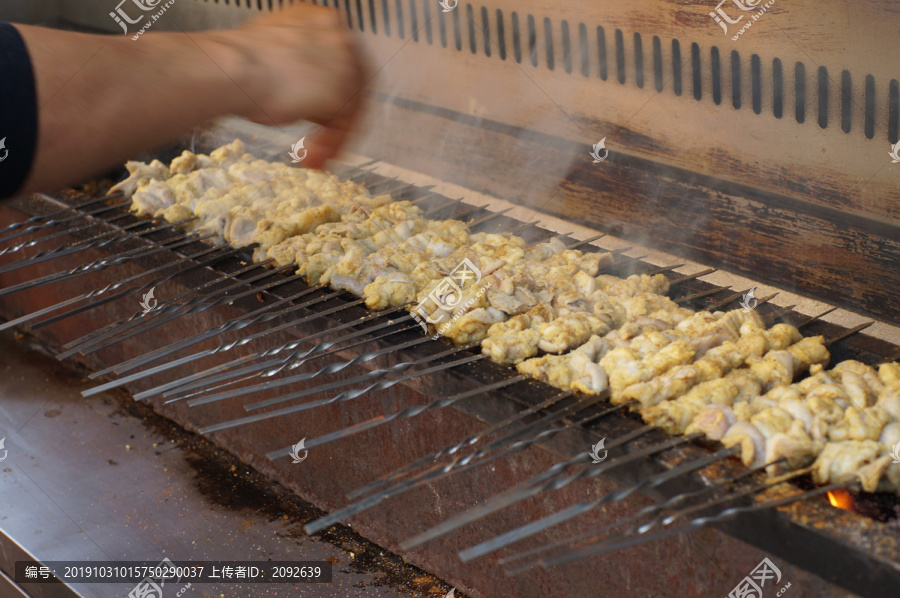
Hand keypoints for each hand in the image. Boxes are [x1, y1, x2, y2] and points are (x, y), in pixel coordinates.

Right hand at [208, 4, 366, 167]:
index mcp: (319, 20)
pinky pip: (344, 125)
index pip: (339, 62)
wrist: (230, 68)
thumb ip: (295, 65)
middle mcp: (337, 35)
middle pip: (351, 86)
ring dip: (333, 137)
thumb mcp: (274, 56)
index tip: (315, 114)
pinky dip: (331, 144)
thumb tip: (297, 83)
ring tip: (312, 156)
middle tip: (319, 144)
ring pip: (350, 107)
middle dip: (335, 120)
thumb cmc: (236, 63)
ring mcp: (343, 63)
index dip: (328, 93)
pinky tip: (313, 157)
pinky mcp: (342, 92)